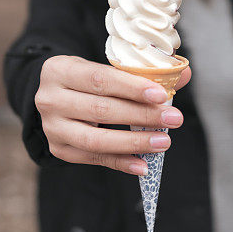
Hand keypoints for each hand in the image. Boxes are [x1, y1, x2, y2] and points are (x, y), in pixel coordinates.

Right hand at [34, 55, 189, 175]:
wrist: (57, 95)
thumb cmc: (89, 78)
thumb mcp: (107, 66)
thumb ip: (144, 71)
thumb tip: (183, 74)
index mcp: (60, 69)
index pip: (100, 79)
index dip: (132, 88)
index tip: (162, 95)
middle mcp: (49, 99)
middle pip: (101, 110)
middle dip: (142, 116)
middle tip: (173, 118)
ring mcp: (52, 127)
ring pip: (96, 139)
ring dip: (133, 143)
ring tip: (162, 142)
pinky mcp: (59, 149)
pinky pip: (93, 158)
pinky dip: (120, 162)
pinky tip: (143, 164)